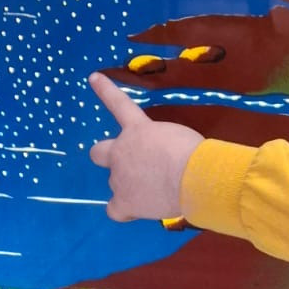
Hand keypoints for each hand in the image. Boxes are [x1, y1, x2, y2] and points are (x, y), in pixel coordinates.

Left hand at [88, 72, 202, 221]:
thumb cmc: (194, 153)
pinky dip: (124, 211)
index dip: (105, 91)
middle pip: (98, 152)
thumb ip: (162, 146)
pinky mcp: (124, 202)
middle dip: (108, 156)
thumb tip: (165, 163)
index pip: (119, 104)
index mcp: (138, 130)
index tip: (93, 77)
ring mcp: (119, 178)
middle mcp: (121, 152)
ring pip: (115, 184)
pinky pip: (114, 211)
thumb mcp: (177, 138)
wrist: (194, 177)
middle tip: (124, 163)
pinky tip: (136, 210)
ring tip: (155, 192)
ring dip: (130, 186)